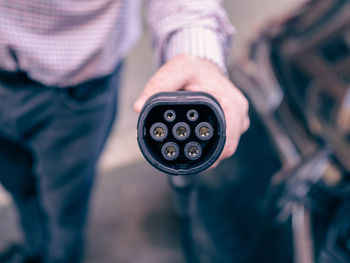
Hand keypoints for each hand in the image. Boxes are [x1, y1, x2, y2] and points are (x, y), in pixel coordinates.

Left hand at [134, 54, 249, 165]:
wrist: (205, 65)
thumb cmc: (195, 67)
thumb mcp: (177, 68)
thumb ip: (159, 84)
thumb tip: (139, 106)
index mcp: (232, 104)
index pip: (226, 142)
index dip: (209, 155)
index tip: (189, 155)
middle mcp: (239, 113)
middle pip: (226, 149)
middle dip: (205, 155)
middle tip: (183, 154)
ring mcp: (238, 120)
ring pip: (224, 148)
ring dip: (207, 151)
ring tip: (187, 148)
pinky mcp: (232, 123)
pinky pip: (222, 140)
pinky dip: (209, 144)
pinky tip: (194, 143)